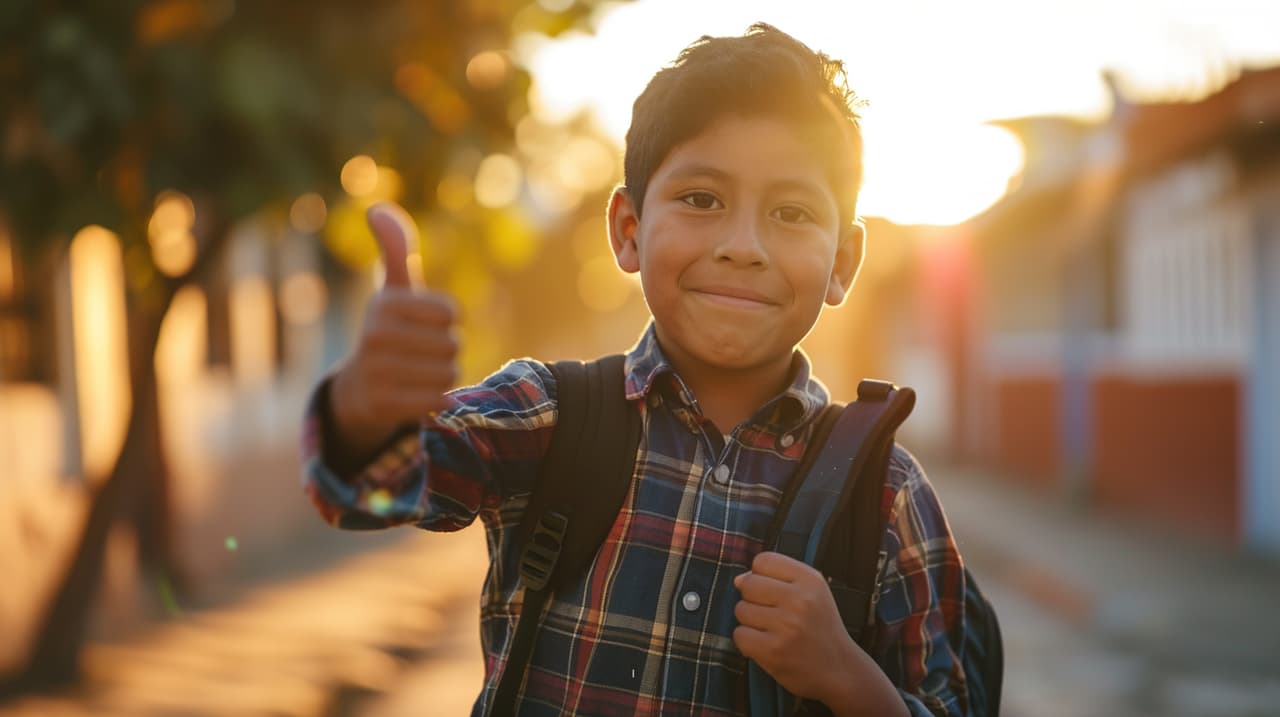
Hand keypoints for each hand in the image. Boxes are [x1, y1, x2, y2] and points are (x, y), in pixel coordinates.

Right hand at [330, 201, 459, 451]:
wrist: (360, 390)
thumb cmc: (390, 331)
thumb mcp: (394, 289)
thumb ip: (397, 249)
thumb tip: (378, 209)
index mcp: (384, 303)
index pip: (452, 314)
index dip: (447, 322)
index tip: (423, 325)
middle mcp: (375, 335)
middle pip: (453, 345)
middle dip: (446, 352)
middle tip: (420, 355)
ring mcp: (377, 372)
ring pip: (449, 374)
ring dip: (444, 377)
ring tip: (418, 375)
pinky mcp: (384, 405)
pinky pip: (438, 401)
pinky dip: (438, 401)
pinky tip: (417, 396)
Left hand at [733, 552, 905, 715]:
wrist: (841, 671)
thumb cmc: (820, 629)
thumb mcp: (812, 593)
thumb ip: (778, 579)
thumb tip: (738, 579)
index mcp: (811, 580)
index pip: (763, 560)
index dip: (760, 575)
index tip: (771, 590)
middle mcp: (800, 600)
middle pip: (748, 584)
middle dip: (753, 599)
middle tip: (771, 614)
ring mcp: (786, 626)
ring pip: (741, 610)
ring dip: (750, 622)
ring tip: (772, 631)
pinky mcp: (773, 650)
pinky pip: (739, 635)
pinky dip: (748, 642)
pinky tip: (766, 645)